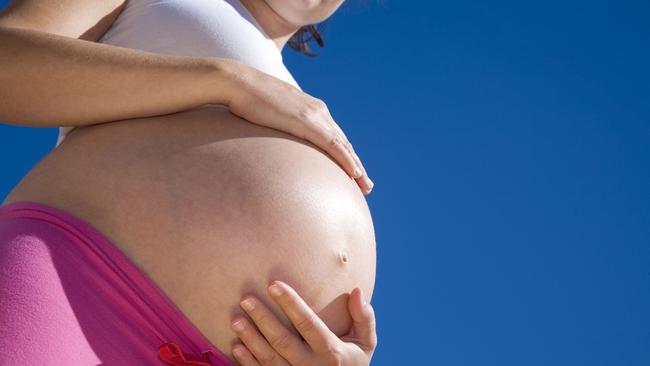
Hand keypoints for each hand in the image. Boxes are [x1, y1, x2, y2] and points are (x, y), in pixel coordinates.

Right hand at [224, 63, 373, 194]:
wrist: (238, 82)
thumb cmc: (246, 98)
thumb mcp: (269, 113)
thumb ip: (279, 124)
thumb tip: (274, 135)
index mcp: (311, 108)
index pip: (334, 135)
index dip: (345, 154)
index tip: (352, 171)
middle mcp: (319, 111)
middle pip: (344, 142)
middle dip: (356, 164)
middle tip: (366, 185)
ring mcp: (315, 116)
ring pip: (344, 146)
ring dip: (356, 167)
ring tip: (366, 186)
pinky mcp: (308, 122)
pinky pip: (333, 145)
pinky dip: (346, 160)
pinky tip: (354, 173)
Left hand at [230, 281, 376, 364]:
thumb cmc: (353, 363)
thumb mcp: (365, 344)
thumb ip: (363, 318)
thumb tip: (357, 291)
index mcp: (332, 353)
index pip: (308, 323)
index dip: (291, 303)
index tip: (274, 284)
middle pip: (283, 341)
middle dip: (263, 318)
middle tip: (245, 298)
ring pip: (269, 359)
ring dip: (250, 339)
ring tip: (235, 318)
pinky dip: (248, 362)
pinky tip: (236, 346)